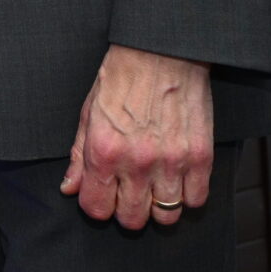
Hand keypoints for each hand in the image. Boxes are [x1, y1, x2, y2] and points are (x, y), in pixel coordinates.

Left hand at [59, 44, 213, 229]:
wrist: (160, 52)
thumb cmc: (121, 78)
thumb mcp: (88, 113)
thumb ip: (79, 155)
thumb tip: (70, 188)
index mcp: (104, 151)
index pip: (97, 208)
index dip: (98, 206)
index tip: (103, 196)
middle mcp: (137, 162)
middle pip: (132, 219)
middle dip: (127, 212)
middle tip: (130, 194)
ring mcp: (171, 161)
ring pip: (166, 215)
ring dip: (159, 206)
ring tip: (155, 187)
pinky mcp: (200, 156)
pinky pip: (196, 199)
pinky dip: (188, 195)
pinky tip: (178, 178)